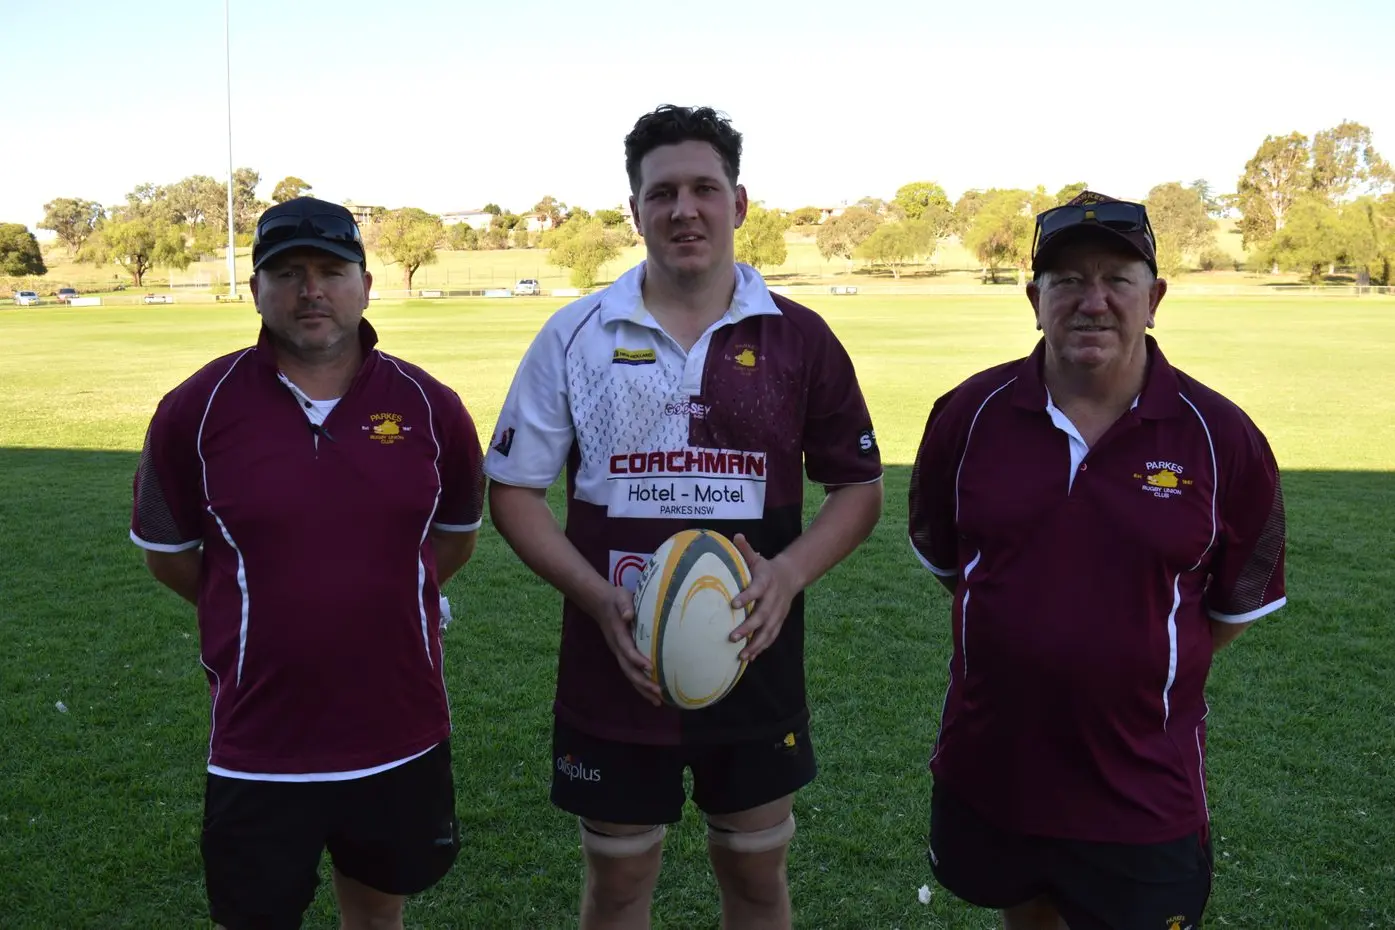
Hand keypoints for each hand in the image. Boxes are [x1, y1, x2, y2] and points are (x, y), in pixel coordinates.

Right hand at [589, 583, 662, 706]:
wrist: (601, 604)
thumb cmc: (616, 599)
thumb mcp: (621, 597)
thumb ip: (625, 606)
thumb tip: (629, 616)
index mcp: (618, 634)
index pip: (627, 650)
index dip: (637, 660)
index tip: (650, 668)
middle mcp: (617, 648)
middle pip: (628, 669)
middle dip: (642, 682)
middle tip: (658, 693)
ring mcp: (619, 653)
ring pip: (630, 675)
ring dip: (642, 689)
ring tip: (657, 701)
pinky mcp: (623, 655)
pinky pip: (631, 672)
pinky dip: (641, 685)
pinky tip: (652, 694)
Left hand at [729, 533, 799, 661]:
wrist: (790, 577)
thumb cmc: (766, 569)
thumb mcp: (758, 558)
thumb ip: (746, 550)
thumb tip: (736, 536)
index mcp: (766, 583)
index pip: (756, 590)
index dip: (746, 596)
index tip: (733, 603)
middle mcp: (773, 600)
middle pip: (762, 616)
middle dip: (748, 628)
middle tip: (732, 637)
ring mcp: (777, 614)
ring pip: (767, 632)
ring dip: (755, 645)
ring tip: (741, 656)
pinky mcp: (778, 622)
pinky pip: (770, 637)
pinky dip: (761, 648)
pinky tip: (749, 659)